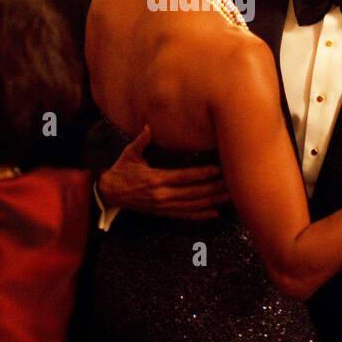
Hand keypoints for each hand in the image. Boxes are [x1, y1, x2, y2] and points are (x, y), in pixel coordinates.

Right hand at [98, 125, 226, 220]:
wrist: (109, 193)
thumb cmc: (121, 171)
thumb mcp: (129, 154)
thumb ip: (142, 141)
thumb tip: (148, 126)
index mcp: (156, 179)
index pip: (184, 177)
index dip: (202, 174)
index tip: (218, 169)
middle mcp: (162, 195)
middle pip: (194, 193)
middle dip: (214, 188)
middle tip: (232, 183)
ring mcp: (164, 206)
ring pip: (193, 205)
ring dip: (212, 201)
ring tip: (229, 196)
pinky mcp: (163, 213)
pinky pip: (185, 215)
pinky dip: (201, 215)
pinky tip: (215, 213)